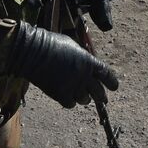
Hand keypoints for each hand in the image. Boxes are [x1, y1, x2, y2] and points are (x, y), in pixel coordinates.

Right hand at [3, 21, 119, 108]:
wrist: (33, 52)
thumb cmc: (52, 43)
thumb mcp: (72, 45)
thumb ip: (83, 56)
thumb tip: (87, 63)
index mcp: (89, 61)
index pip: (106, 74)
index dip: (111, 82)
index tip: (114, 87)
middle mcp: (84, 75)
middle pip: (98, 92)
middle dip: (102, 96)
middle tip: (103, 100)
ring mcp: (72, 86)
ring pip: (84, 99)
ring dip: (83, 98)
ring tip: (81, 96)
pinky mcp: (60, 95)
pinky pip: (70, 104)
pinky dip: (69, 101)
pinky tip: (66, 96)